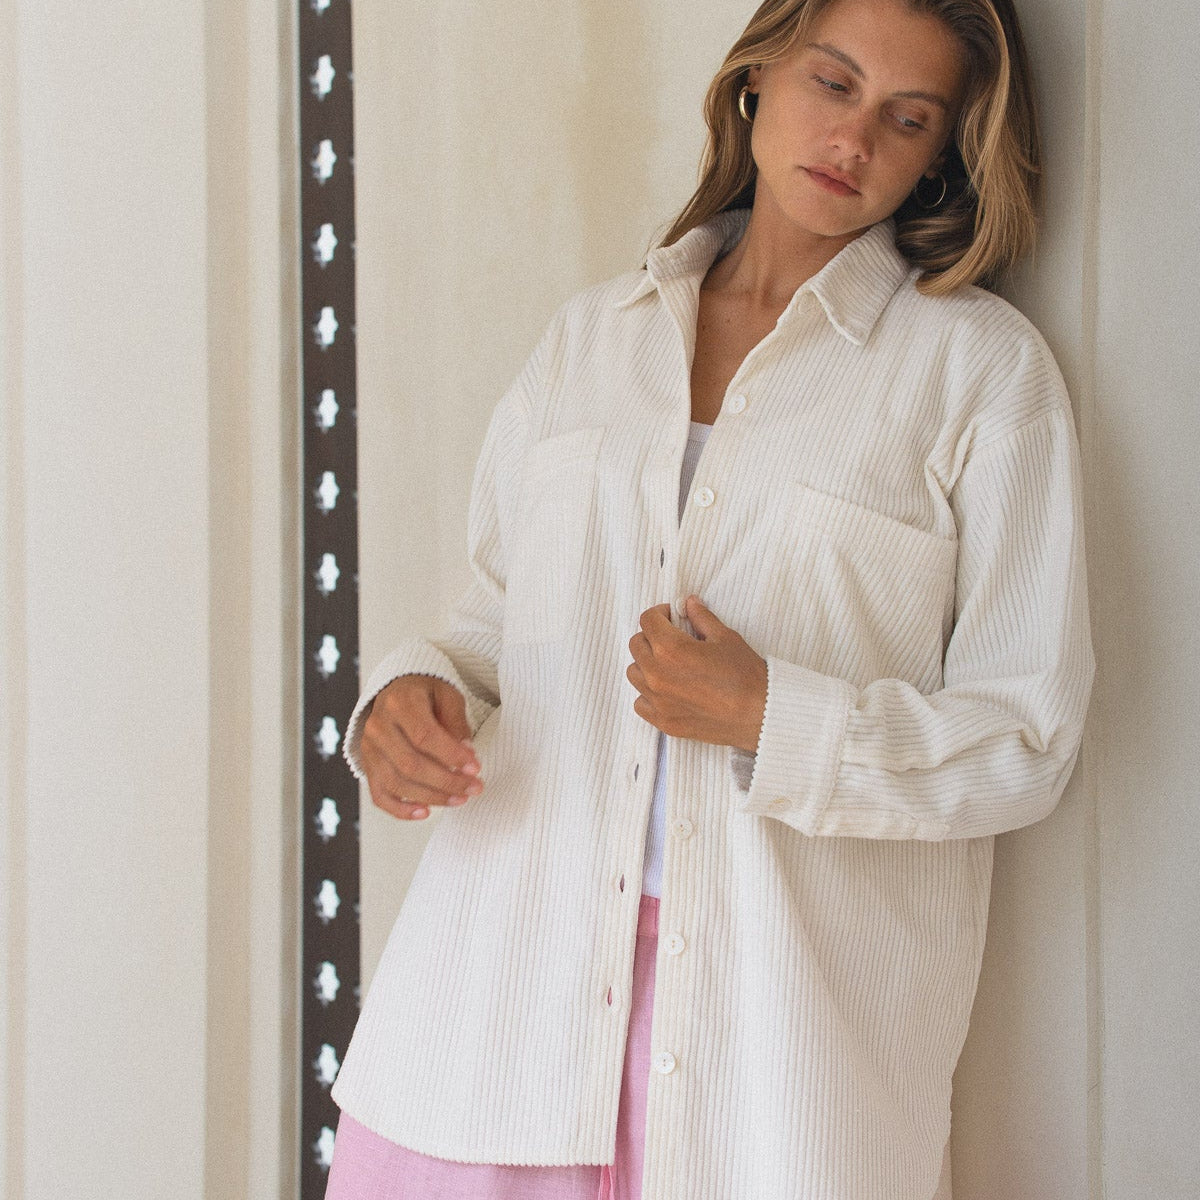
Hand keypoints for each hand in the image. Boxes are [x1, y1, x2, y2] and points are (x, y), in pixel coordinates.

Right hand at [359, 675, 483, 820]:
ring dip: (431, 797)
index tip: (475, 767)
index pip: (424, 736)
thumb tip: (466, 754)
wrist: (397, 691)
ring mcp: (369, 749)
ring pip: (396, 783)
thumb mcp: (447, 695)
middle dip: (446, 781)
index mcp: (399, 704)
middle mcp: (378, 727)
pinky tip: (426, 813)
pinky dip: (401, 810)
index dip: (451, 756)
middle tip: (474, 787)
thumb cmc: (426, 694)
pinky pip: (379, 795)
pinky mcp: (368, 766)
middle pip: (410, 764)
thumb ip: (456, 722)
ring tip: (459, 799)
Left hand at [626, 595, 767, 753]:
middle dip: (652, 636)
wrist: (759, 715)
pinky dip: (649, 693)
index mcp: (670, 649)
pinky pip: (640, 702)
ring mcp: (658, 701)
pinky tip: (668, 689)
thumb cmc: (746, 675)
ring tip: (669, 664)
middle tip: (672, 638)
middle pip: (636, 644)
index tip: (671, 617)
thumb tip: (689, 604)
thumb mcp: (725, 637)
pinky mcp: (663, 721)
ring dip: (646, 663)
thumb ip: (701, 618)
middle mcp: (657, 674)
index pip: (647, 620)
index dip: (660, 613)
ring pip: (634, 673)